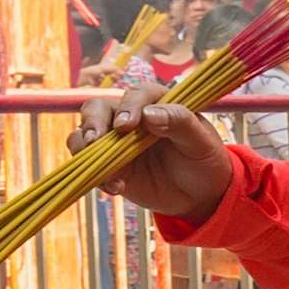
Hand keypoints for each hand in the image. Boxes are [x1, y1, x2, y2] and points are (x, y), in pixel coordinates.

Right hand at [71, 89, 235, 221]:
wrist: (200, 193)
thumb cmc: (203, 158)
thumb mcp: (201, 140)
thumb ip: (179, 122)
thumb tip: (150, 115)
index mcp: (157, 102)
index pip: (136, 94)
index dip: (129, 106)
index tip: (127, 125)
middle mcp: (131, 117)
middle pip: (98, 107)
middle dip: (92, 122)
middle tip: (95, 141)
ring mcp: (116, 142)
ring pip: (84, 135)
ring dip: (86, 151)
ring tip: (108, 173)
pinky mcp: (109, 165)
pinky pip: (89, 165)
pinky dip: (96, 176)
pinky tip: (116, 188)